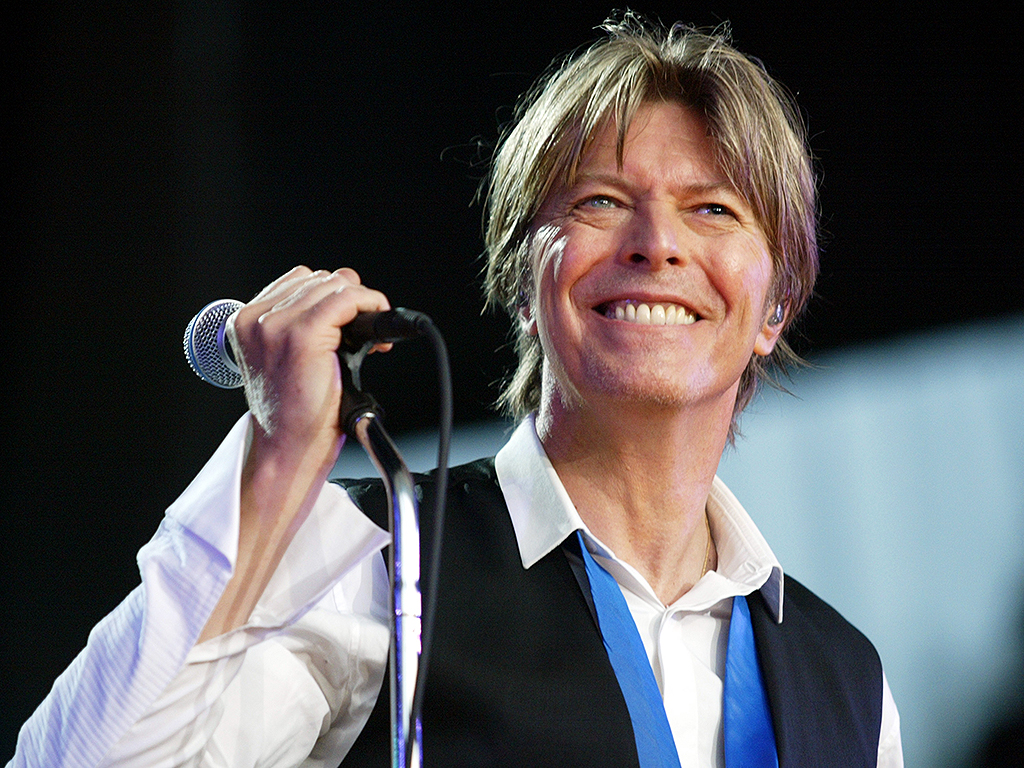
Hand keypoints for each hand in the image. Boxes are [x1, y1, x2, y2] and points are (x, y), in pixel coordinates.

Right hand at [227, 266, 391, 474]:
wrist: (287, 450)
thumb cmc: (292, 414)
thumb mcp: (287, 359)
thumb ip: (303, 323)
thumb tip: (346, 292)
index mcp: (246, 322)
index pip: (299, 280)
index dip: (332, 297)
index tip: (351, 322)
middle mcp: (256, 320)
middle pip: (320, 279)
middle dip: (350, 302)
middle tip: (367, 335)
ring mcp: (277, 325)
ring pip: (335, 286)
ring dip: (363, 305)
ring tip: (372, 339)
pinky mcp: (303, 335)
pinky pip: (347, 299)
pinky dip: (371, 305)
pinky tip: (379, 328)